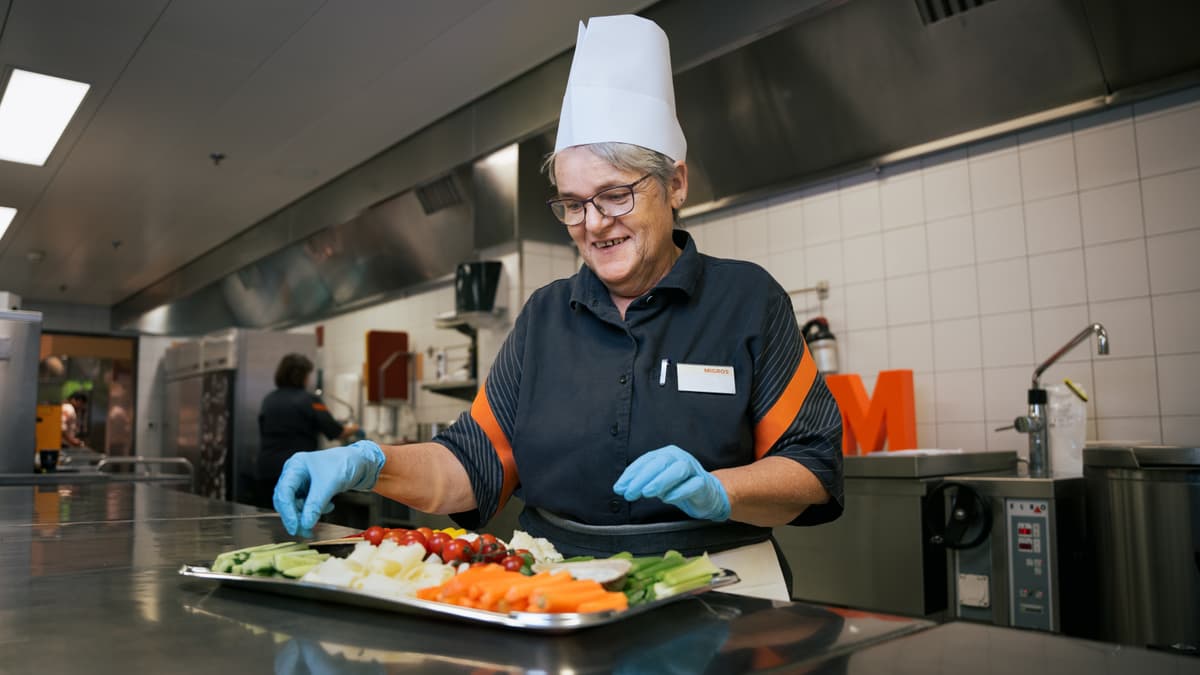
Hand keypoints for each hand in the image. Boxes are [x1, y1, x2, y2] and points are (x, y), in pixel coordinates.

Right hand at [273, 440, 385, 536]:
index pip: (283, 492)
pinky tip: (329, 506)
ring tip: (326, 511)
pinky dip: (315, 510)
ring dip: (307, 514)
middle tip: (307, 532)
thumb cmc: (346, 464)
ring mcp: (301, 481)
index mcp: (295, 466)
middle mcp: (294, 473)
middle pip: (286, 500)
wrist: (362, 462)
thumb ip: (316, 505)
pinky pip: (305, 505)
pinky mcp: (309, 489)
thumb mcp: (330, 485)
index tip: (295, 528)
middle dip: (296, 516)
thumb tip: (305, 525)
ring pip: (295, 505)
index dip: (287, 512)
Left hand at [612, 445, 730, 521]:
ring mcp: (693, 469)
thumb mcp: (656, 483)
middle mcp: (679, 458)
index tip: (619, 488)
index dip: (631, 474)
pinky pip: (692, 485)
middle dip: (642, 478)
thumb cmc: (678, 486)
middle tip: (630, 493)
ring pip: (678, 469)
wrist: (707, 495)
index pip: (646, 460)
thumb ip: (640, 483)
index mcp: (666, 454)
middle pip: (660, 462)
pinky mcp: (703, 483)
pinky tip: (667, 499)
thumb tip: (620, 488)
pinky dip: (679, 492)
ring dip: (660, 481)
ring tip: (647, 493)